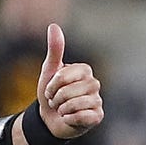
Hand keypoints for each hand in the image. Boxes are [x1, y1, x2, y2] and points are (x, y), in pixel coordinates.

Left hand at [37, 23, 103, 138]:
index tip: (50, 89)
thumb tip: (53, 26)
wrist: (48, 119)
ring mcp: (97, 101)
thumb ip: (54, 50)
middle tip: (55, 101)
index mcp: (84, 71)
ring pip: (76, 104)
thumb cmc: (50, 93)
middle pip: (70, 91)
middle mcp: (94, 84)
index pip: (65, 75)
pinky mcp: (97, 116)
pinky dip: (69, 118)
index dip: (52, 85)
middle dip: (56, 98)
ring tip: (62, 109)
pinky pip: (83, 116)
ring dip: (62, 109)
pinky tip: (69, 118)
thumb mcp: (49, 71)